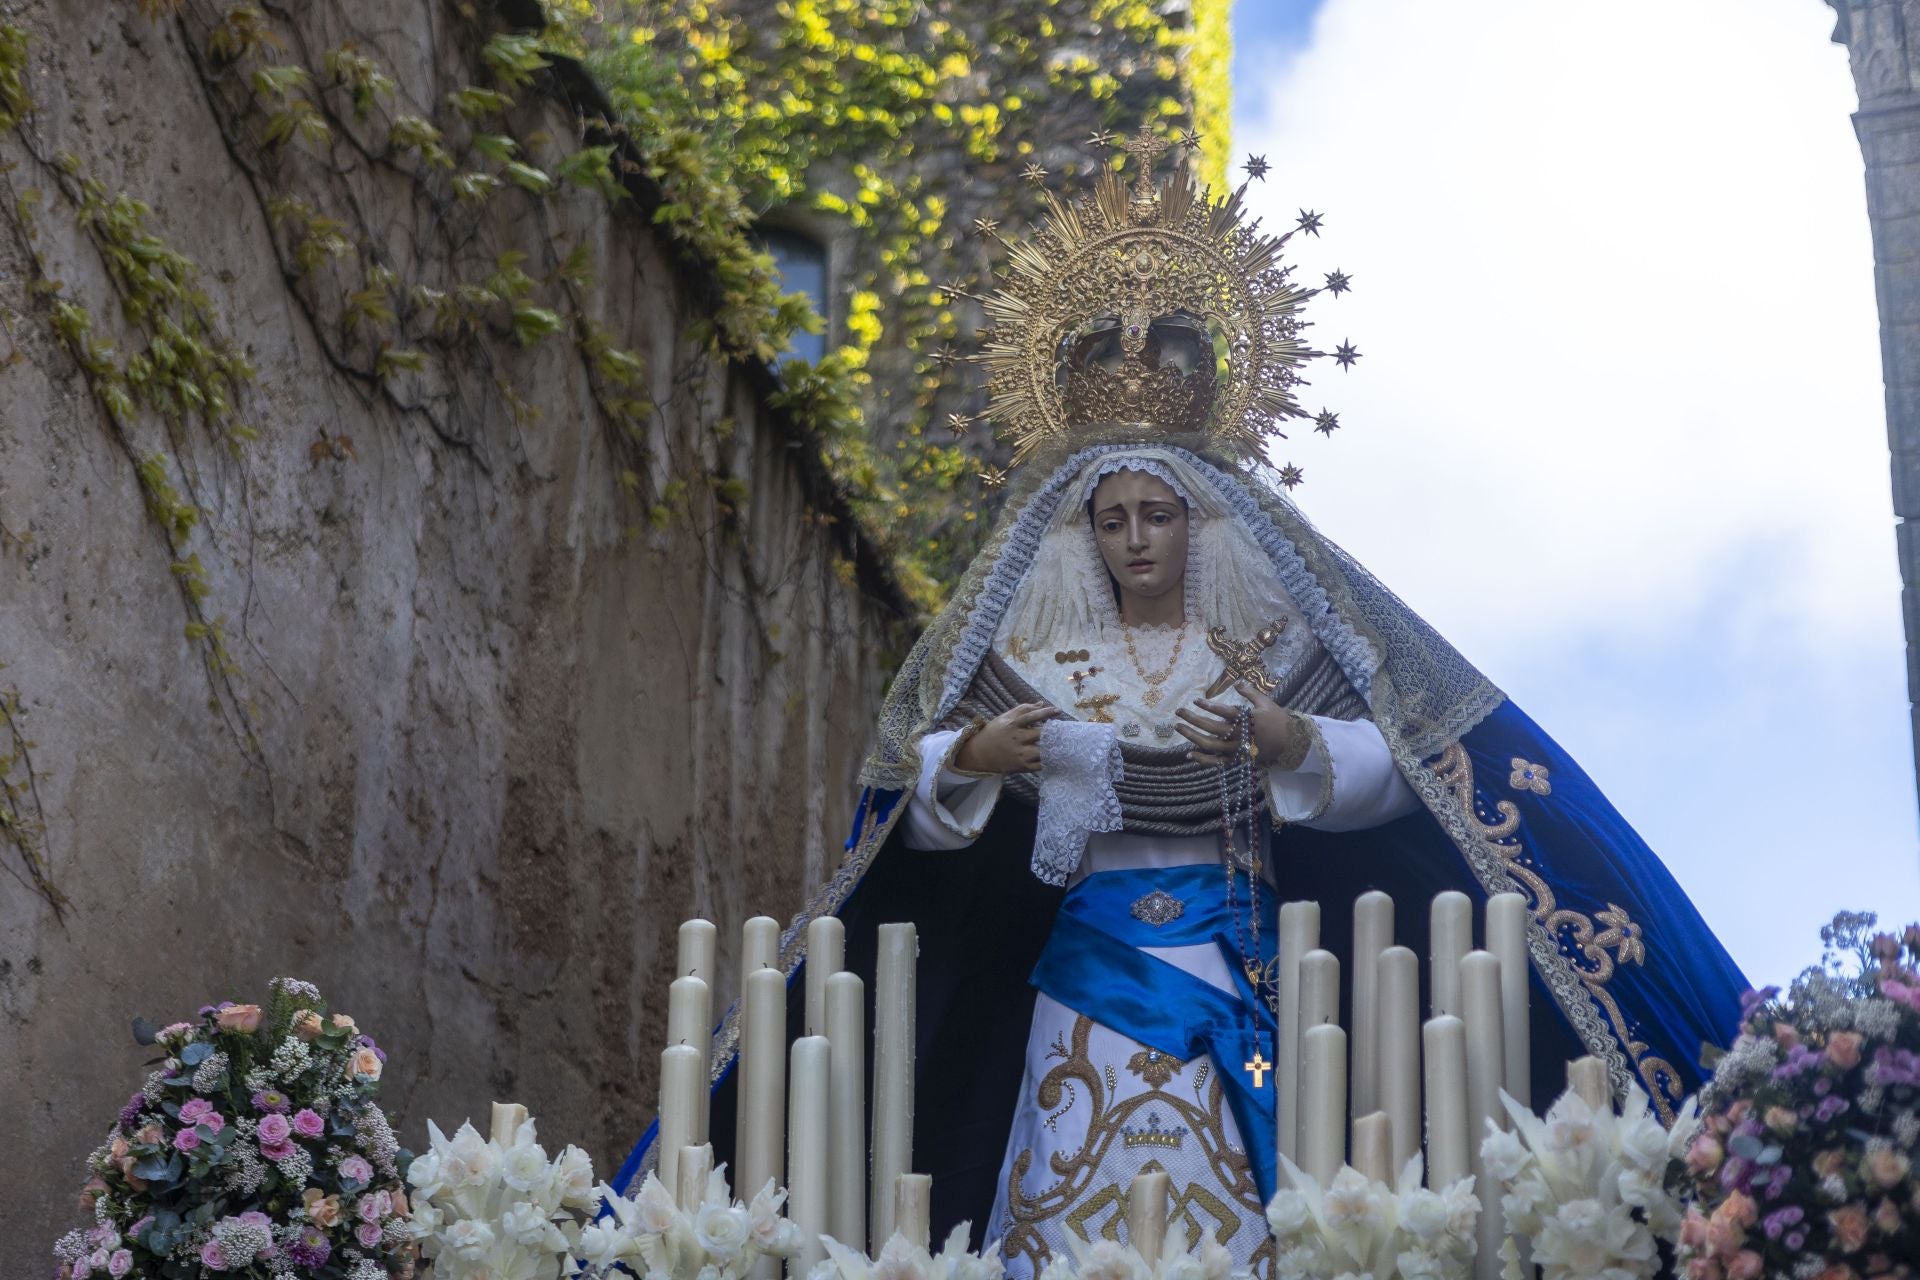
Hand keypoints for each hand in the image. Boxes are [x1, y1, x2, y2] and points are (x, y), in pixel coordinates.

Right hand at [952, 702, 1058, 774]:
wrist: (980, 754)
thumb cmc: (995, 732)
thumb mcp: (1005, 718)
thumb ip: (1023, 710)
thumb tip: (1041, 703)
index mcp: (1012, 725)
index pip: (1031, 716)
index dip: (1045, 713)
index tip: (1058, 711)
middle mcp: (1016, 739)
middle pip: (1039, 734)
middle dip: (1053, 732)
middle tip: (1064, 730)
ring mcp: (1019, 753)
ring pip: (1041, 751)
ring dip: (1052, 747)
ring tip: (1063, 744)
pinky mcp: (1022, 766)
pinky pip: (1039, 765)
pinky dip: (1048, 761)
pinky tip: (1056, 756)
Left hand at [1174, 681, 1307, 768]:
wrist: (1292, 743)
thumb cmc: (1278, 720)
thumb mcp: (1266, 702)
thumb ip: (1249, 693)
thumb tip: (1237, 682)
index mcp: (1246, 719)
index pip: (1223, 711)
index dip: (1208, 706)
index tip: (1195, 700)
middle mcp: (1239, 735)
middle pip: (1211, 728)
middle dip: (1192, 719)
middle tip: (1178, 712)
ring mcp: (1237, 750)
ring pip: (1210, 745)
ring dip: (1192, 737)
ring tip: (1179, 728)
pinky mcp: (1238, 760)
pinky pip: (1217, 762)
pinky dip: (1203, 760)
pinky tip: (1189, 754)